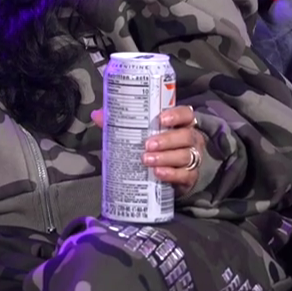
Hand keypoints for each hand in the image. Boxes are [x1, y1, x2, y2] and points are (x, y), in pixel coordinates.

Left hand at [91, 106, 206, 193]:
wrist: (172, 174)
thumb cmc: (157, 146)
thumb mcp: (142, 133)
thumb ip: (121, 123)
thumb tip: (98, 115)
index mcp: (180, 124)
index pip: (186, 114)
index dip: (176, 115)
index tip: (161, 119)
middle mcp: (190, 139)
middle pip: (186, 135)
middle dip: (166, 140)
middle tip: (147, 144)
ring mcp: (194, 158)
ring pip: (185, 155)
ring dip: (165, 157)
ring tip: (146, 159)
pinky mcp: (190, 177)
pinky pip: (185, 175)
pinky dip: (171, 174)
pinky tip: (158, 173)